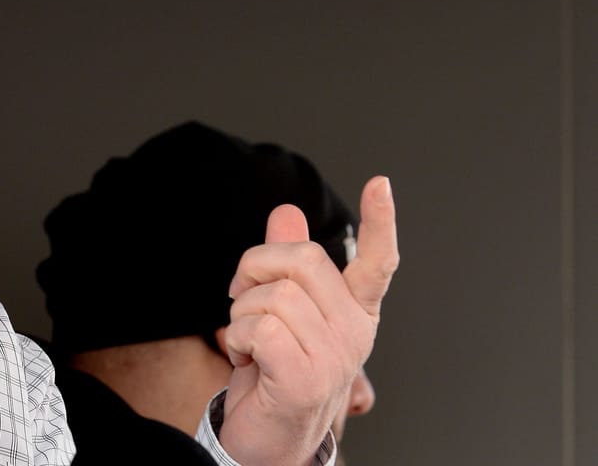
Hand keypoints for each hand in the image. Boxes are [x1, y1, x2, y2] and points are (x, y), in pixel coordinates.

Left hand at [219, 176, 398, 465]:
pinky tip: (248, 359)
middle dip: (255, 268)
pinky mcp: (306, 378)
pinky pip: (259, 328)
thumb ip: (284, 264)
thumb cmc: (274, 371)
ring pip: (273, 295)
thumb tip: (287, 212)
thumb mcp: (279, 311)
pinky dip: (239, 339)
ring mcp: (335, 357)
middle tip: (243, 296)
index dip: (381, 222)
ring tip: (250, 340)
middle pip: (301, 259)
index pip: (378, 262)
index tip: (381, 184)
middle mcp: (354, 332)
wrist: (268, 437)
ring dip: (242, 312)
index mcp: (354, 311)